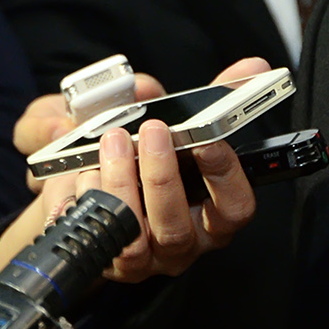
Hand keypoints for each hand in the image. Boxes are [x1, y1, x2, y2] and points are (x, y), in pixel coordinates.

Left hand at [0, 57, 267, 281]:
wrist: (77, 182)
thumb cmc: (134, 150)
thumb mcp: (167, 115)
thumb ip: (209, 94)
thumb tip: (252, 68)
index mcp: (211, 211)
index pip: (234, 206)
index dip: (224, 173)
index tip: (206, 137)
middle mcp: (183, 241)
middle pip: (179, 227)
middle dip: (163, 176)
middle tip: (152, 131)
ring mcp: (144, 258)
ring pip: (137, 239)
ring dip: (122, 186)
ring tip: (112, 144)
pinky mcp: (104, 261)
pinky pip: (98, 239)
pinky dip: (90, 201)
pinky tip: (83, 173)